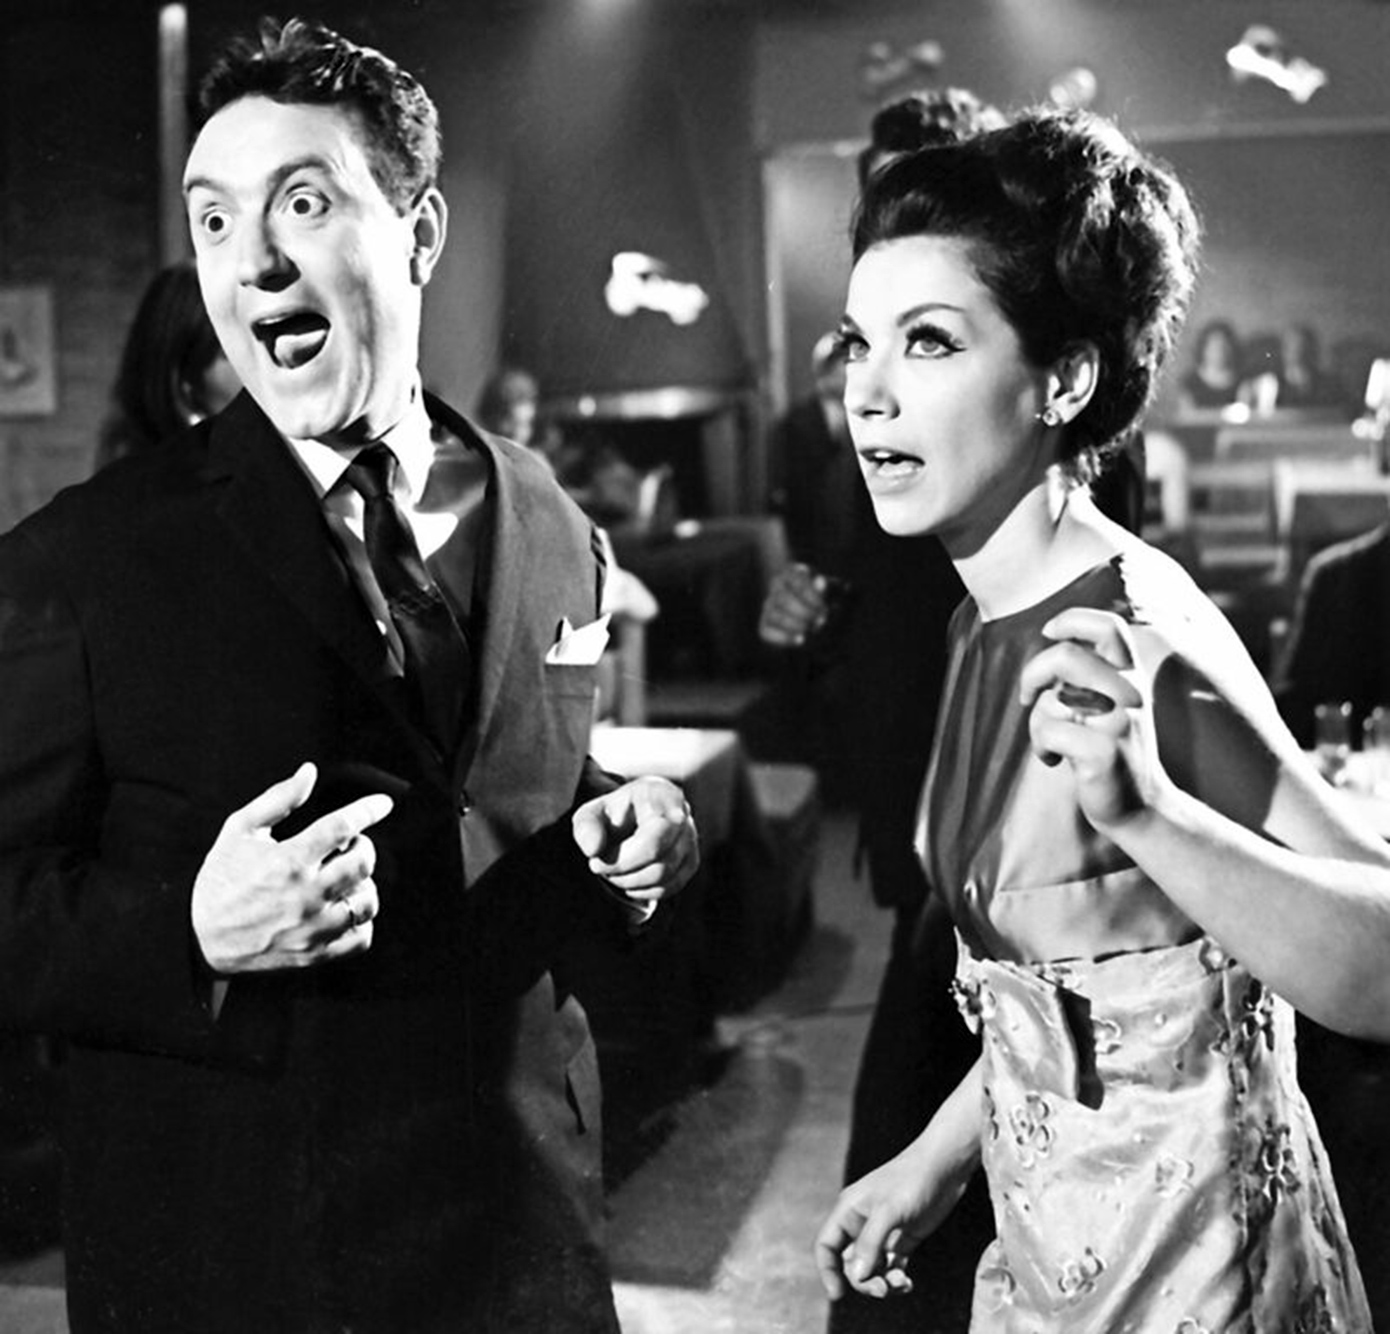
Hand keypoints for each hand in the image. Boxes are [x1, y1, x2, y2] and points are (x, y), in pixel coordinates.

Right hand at [191, 762, 392, 973]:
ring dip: (363, 884)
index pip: (342, 826)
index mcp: (287, 861)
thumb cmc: (220, 879)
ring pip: (368, 901)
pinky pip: (361, 938)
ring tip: (343, 880)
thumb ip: (278, 799)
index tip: (384, 804)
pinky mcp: (315, 954)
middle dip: (362, 847)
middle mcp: (305, 895)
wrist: (198, 939)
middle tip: (346, 847)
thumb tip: (309, 771)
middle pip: (363, 862)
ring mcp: (312, 928)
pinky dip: (361, 922)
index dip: (368, 810)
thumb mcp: (239, 830)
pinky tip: (343, 909)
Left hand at [571, 777, 698, 904]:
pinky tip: (627, 880)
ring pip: (664, 878)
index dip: (625, 860)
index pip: (652, 840)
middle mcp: (682, 817)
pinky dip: (643, 890)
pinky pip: (669, 887)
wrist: (629, 818)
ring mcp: (690, 840)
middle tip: (598, 867)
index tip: (594, 863)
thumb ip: (586, 828)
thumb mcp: (590, 814)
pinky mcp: (690, 861)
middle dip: (622, 872)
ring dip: (630, 882)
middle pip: (659, 863)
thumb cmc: (611, 815)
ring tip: (611, 871)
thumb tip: (594, 850)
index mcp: (660, 796)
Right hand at [759, 562, 830, 646]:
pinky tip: (801, 640)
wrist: (818, 620)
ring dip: (796, 625)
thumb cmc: (827, 602)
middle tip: (820, 621)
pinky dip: (784, 638)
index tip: (824, 608)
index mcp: (792, 573)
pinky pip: (767, 632)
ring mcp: (768, 606)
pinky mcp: (765, 625)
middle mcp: (776, 587)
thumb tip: (821, 582)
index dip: (811, 597)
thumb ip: (829, 586)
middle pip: (783, 600)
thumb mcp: (833, 592)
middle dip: (804, 613)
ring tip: (812, 630)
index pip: (796, 582)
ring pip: (775, 616)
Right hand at [814, 1146, 967, 1300]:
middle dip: (863, 1281)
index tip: (837, 1294)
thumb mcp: (889, 1210)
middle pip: (850, 1264)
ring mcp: (882, 1233)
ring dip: (883, 1282)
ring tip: (902, 1283)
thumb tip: (857, 1276)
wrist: (944, 1167)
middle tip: (884, 1289)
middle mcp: (862, 1223)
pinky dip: (896, 1279)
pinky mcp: (902, 1239)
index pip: (827, 1245)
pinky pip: (891, 1268)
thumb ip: (870, 1243)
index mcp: (849, 1211)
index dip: (827, 1270)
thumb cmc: (913, 1180)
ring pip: (871, 1269)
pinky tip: (908, 1283)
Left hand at [1019, 607, 1156, 830]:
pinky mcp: (1103, 751)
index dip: (1072, 619)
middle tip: (1028, 695)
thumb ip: (1082, 676)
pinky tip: (1055, 762)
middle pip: (1065, 656)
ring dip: (1037, 722)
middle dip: (1032, 673)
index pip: (1109, 627)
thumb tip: (1046, 651)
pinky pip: (1048, 733)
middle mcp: (1129, 693)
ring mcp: (1118, 722)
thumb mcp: (1102, 704)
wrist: (1140, 808)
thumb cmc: (1108, 752)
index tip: (1049, 632)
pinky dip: (1041, 748)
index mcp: (1130, 677)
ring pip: (1050, 701)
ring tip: (1051, 743)